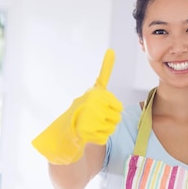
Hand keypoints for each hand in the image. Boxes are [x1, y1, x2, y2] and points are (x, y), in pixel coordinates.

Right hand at [31, 49, 122, 163]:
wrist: (68, 124)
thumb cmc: (86, 105)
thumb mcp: (97, 87)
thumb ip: (105, 70)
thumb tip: (111, 50)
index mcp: (99, 94)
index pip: (118, 108)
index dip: (112, 110)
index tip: (102, 107)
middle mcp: (94, 106)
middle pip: (117, 119)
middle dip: (109, 120)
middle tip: (97, 117)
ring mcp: (90, 120)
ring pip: (111, 129)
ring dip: (104, 129)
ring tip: (93, 124)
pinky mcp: (86, 133)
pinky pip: (104, 138)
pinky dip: (99, 137)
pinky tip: (90, 132)